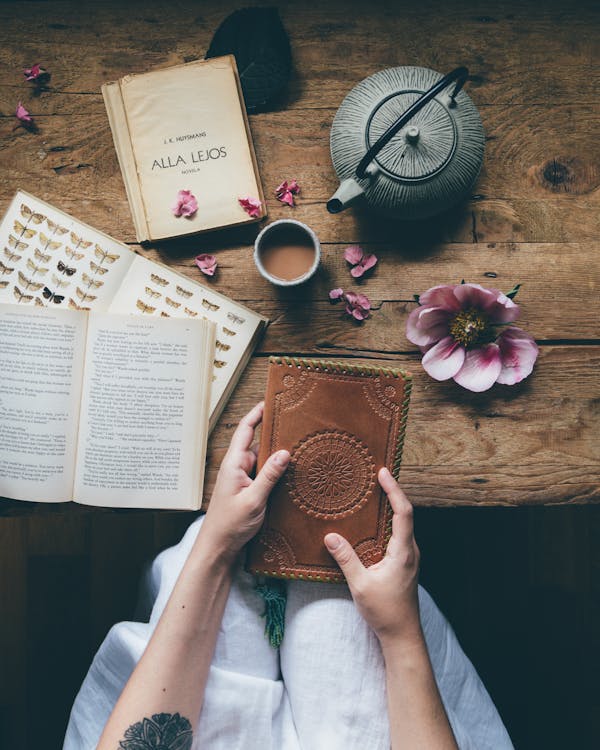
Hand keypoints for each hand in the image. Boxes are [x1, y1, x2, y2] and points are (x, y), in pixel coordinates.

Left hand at [198, 402, 289, 563]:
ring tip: (299, 449)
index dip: (257, 413)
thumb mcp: (253, 500)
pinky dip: (277, 473)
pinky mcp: (249, 491)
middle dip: (275, 435)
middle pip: (259, 444)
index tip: (270, 400)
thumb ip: (269, 476)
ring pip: (264, 461)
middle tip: (295, 424)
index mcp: (233, 465)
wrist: (218, 549)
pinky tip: (291, 475)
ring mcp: (243, 480)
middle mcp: (238, 468)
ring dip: (278, 457)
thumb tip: (284, 453)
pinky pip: (265, 475)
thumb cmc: (229, 526)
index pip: (246, 431)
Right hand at [324, 468, 420, 645]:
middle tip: (376, 475)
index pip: (403, 512)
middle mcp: (410, 551)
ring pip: (403, 524)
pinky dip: (388, 521)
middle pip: (406, 513)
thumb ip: (346, 559)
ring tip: (374, 492)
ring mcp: (409, 557)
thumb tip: (330, 536)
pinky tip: (373, 522)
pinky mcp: (404, 563)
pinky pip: (398, 535)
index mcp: (403, 552)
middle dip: (393, 492)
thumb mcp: (361, 584)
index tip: (383, 473)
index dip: (394, 490)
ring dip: (391, 506)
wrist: (402, 635)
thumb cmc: (385, 612)